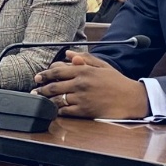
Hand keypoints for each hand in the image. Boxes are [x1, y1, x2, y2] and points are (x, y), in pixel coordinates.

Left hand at [32, 50, 149, 118]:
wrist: (131, 99)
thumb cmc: (117, 81)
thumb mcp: (102, 65)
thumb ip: (84, 58)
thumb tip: (68, 54)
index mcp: (84, 70)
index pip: (58, 71)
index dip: (45, 74)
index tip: (38, 77)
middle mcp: (81, 83)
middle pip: (54, 86)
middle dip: (41, 88)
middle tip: (35, 90)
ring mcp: (82, 97)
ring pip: (57, 99)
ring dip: (46, 100)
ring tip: (40, 100)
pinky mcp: (85, 110)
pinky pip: (65, 111)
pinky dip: (57, 110)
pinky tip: (54, 109)